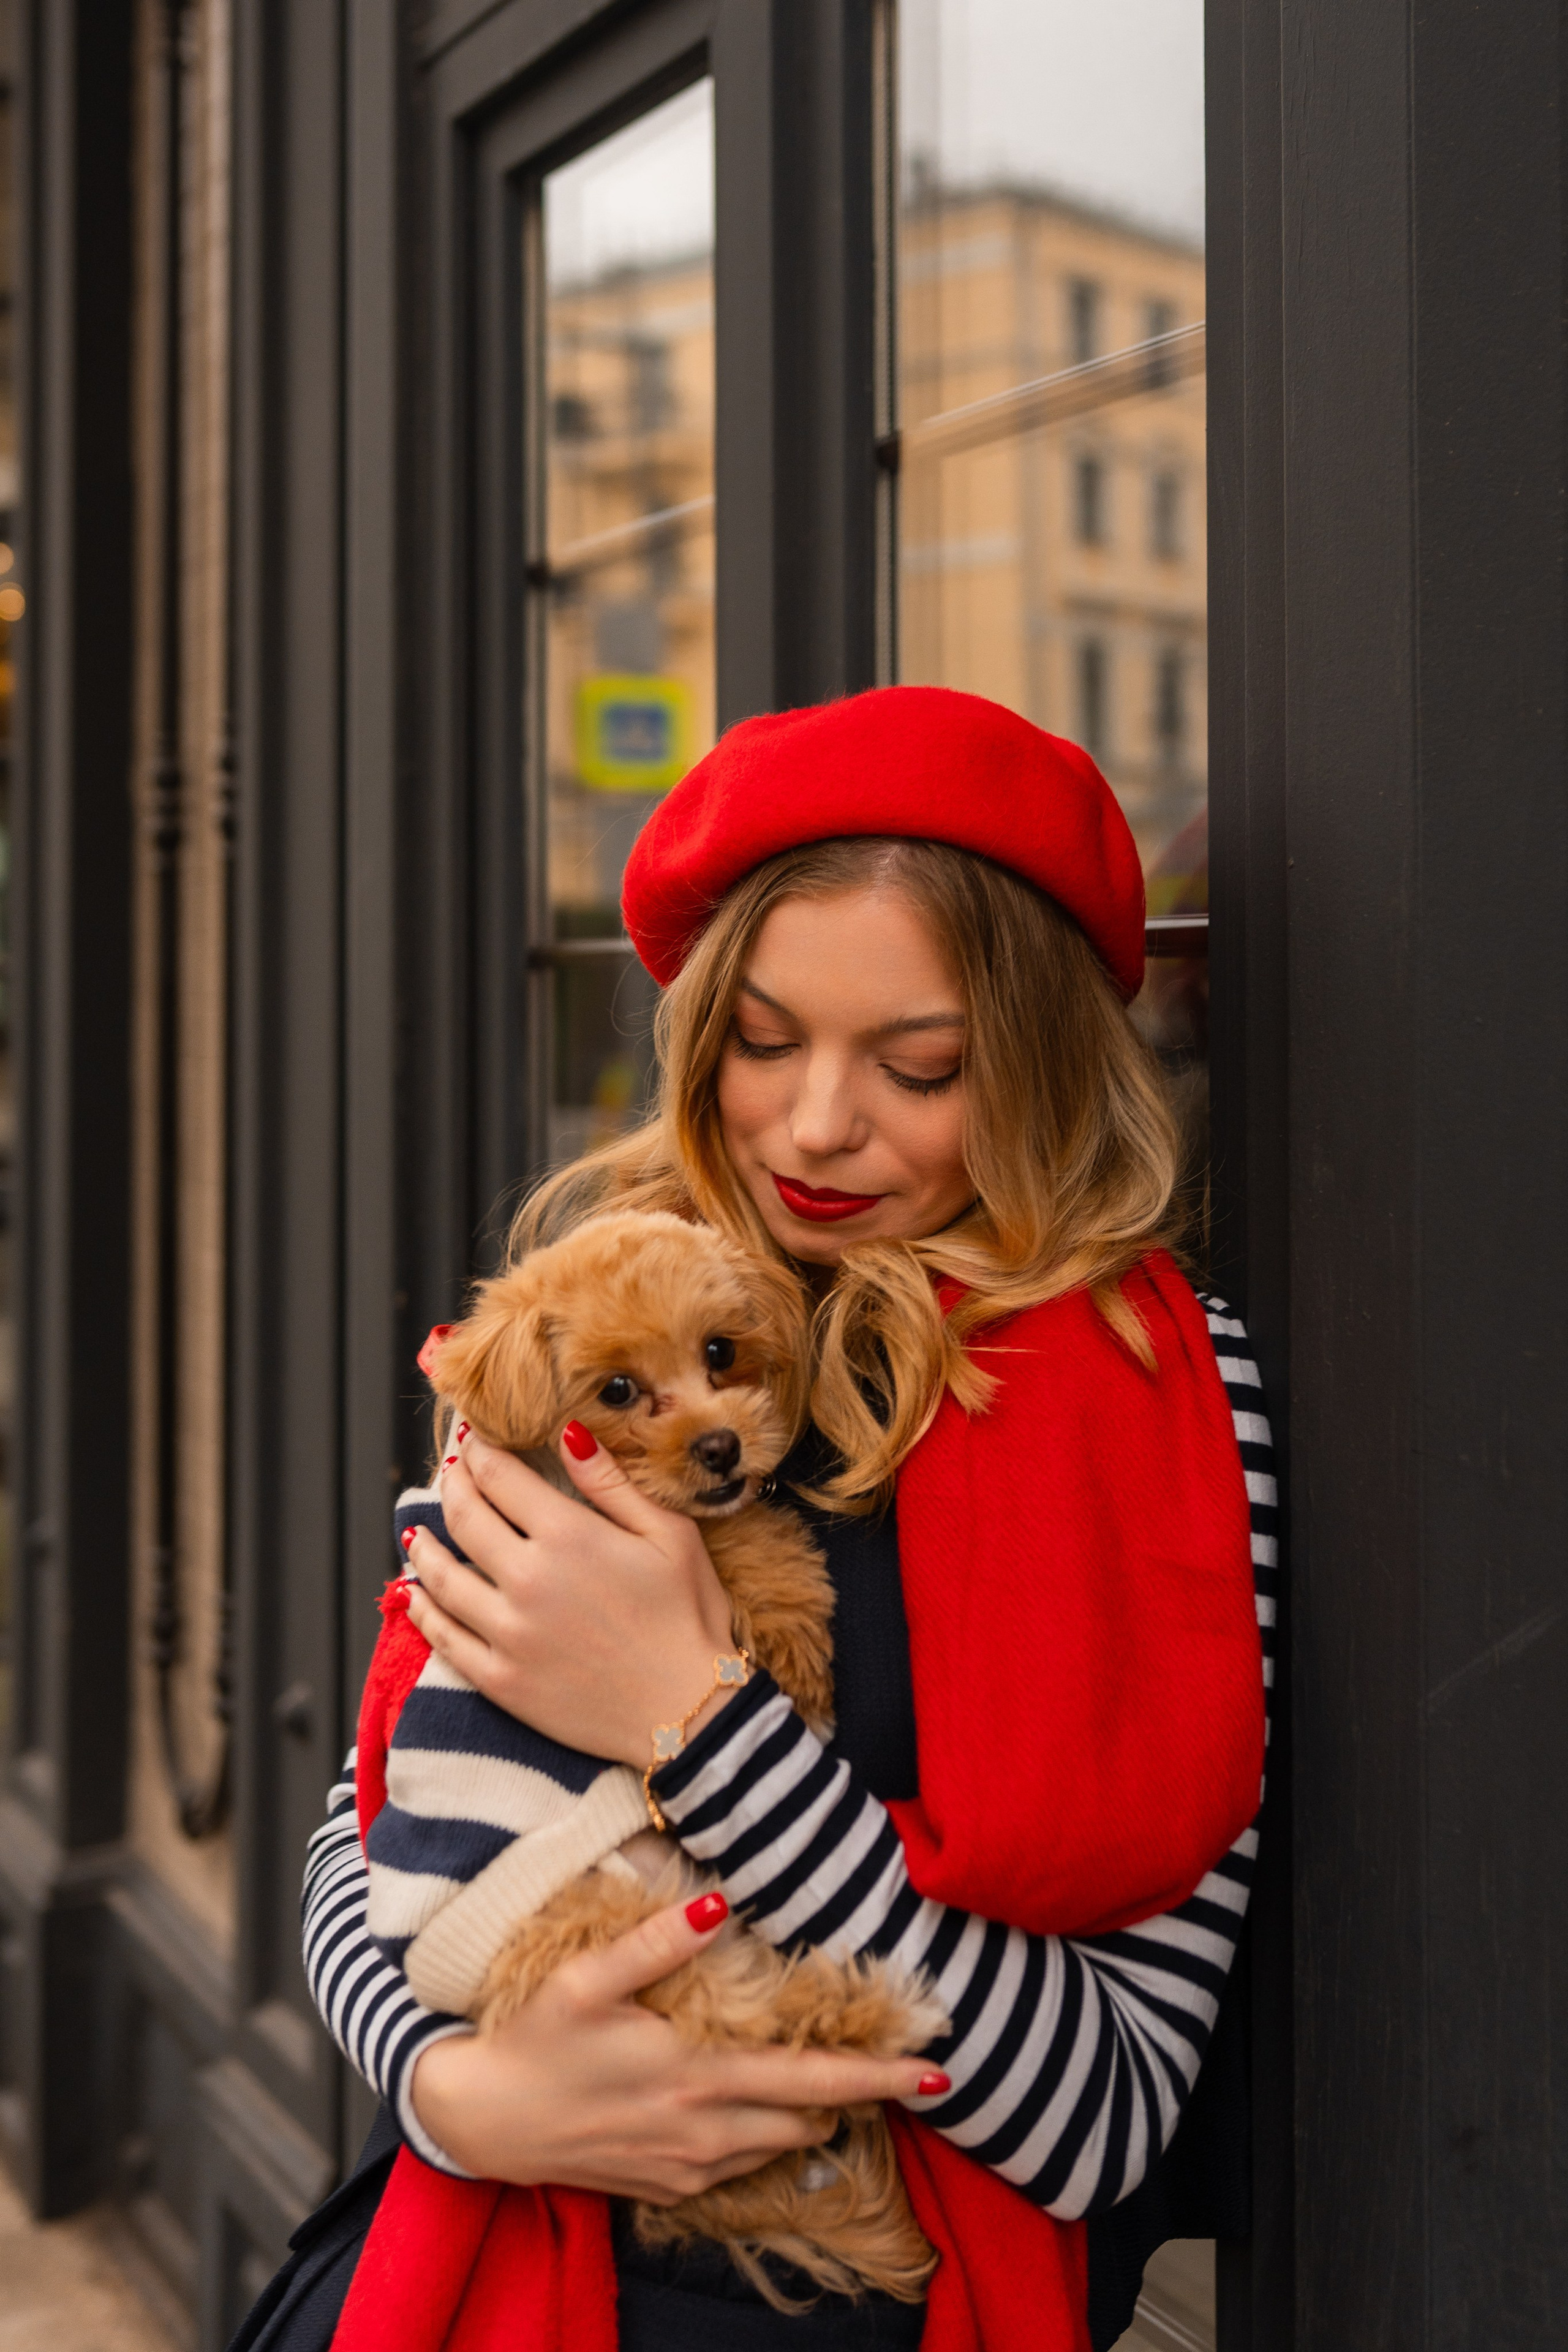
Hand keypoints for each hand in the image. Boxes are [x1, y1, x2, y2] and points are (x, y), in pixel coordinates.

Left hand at [403, 1425, 738, 1765]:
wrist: (690, 1713)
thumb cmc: (688, 1618)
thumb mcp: (669, 1535)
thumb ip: (611, 1483)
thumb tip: (568, 1433)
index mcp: (570, 1537)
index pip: (501, 1477)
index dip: (482, 1452)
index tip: (476, 1441)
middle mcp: (528, 1580)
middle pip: (465, 1517)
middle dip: (454, 1486)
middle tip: (453, 1475)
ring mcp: (508, 1633)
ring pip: (441, 1577)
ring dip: (424, 1547)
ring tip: (418, 1533)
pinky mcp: (499, 1680)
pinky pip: (443, 1637)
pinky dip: (421, 1611)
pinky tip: (415, 1595)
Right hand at [409, 1895, 947, 2197]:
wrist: (484, 2123)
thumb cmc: (534, 2039)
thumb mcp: (585, 1980)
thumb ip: (655, 1942)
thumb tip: (718, 1904)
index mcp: (700, 2075)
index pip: (815, 2080)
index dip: (880, 2079)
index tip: (938, 2075)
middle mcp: (707, 2130)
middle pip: (813, 2117)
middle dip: (856, 2094)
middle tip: (887, 2060)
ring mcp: (691, 2167)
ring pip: (783, 2143)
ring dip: (811, 2113)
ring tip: (825, 2073)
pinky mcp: (672, 2189)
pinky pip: (742, 2163)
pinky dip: (765, 2134)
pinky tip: (750, 2100)